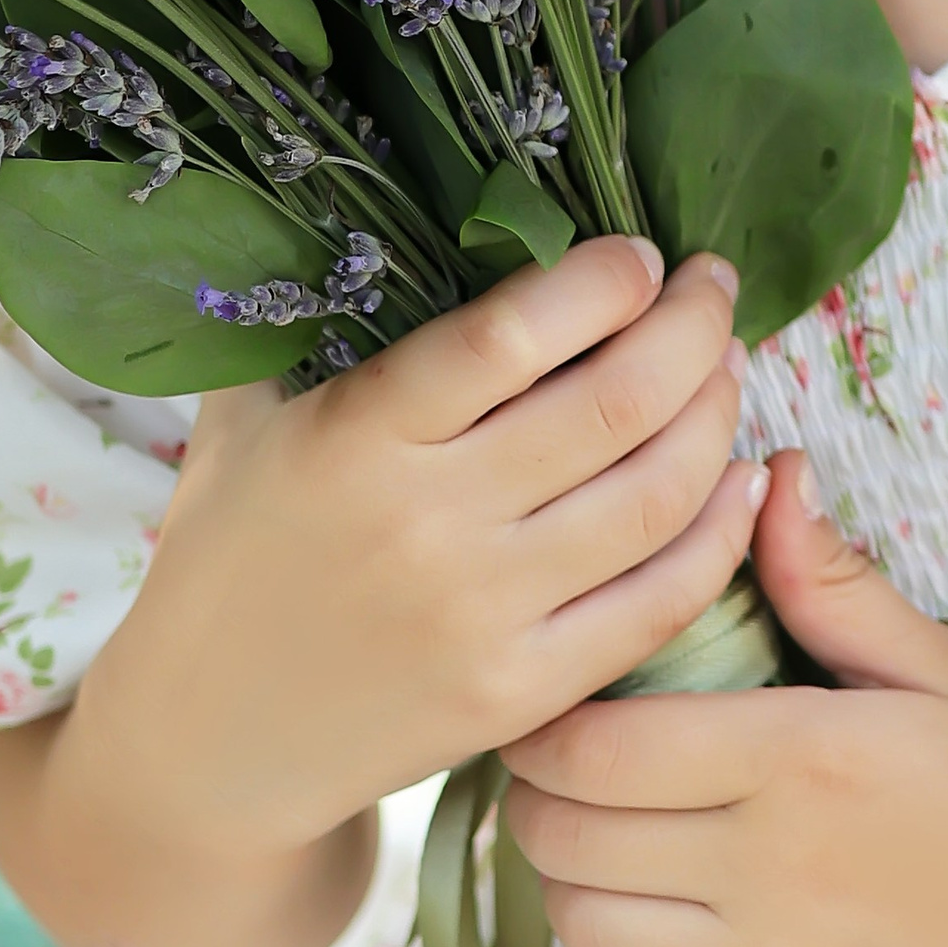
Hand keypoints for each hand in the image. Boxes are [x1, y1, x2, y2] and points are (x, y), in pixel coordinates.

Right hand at [73, 239, 760, 862]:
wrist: (204, 746)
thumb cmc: (232, 545)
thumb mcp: (249, 411)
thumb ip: (327, 314)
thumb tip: (434, 200)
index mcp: (355, 435)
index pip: (514, 332)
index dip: (604, 281)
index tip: (642, 254)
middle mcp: (426, 524)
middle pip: (615, 406)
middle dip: (694, 327)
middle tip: (713, 287)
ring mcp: (481, 618)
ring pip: (656, 497)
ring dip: (718, 415)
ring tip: (726, 367)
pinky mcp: (521, 695)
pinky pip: (660, 603)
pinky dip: (722, 531)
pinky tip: (743, 478)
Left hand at [503, 453, 947, 946]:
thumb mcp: (943, 664)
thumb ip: (833, 580)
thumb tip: (768, 471)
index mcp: (805, 754)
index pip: (596, 744)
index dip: (546, 721)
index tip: (558, 698)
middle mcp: (773, 868)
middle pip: (568, 837)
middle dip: (542, 793)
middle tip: (569, 765)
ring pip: (585, 930)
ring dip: (569, 883)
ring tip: (604, 842)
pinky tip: (641, 937)